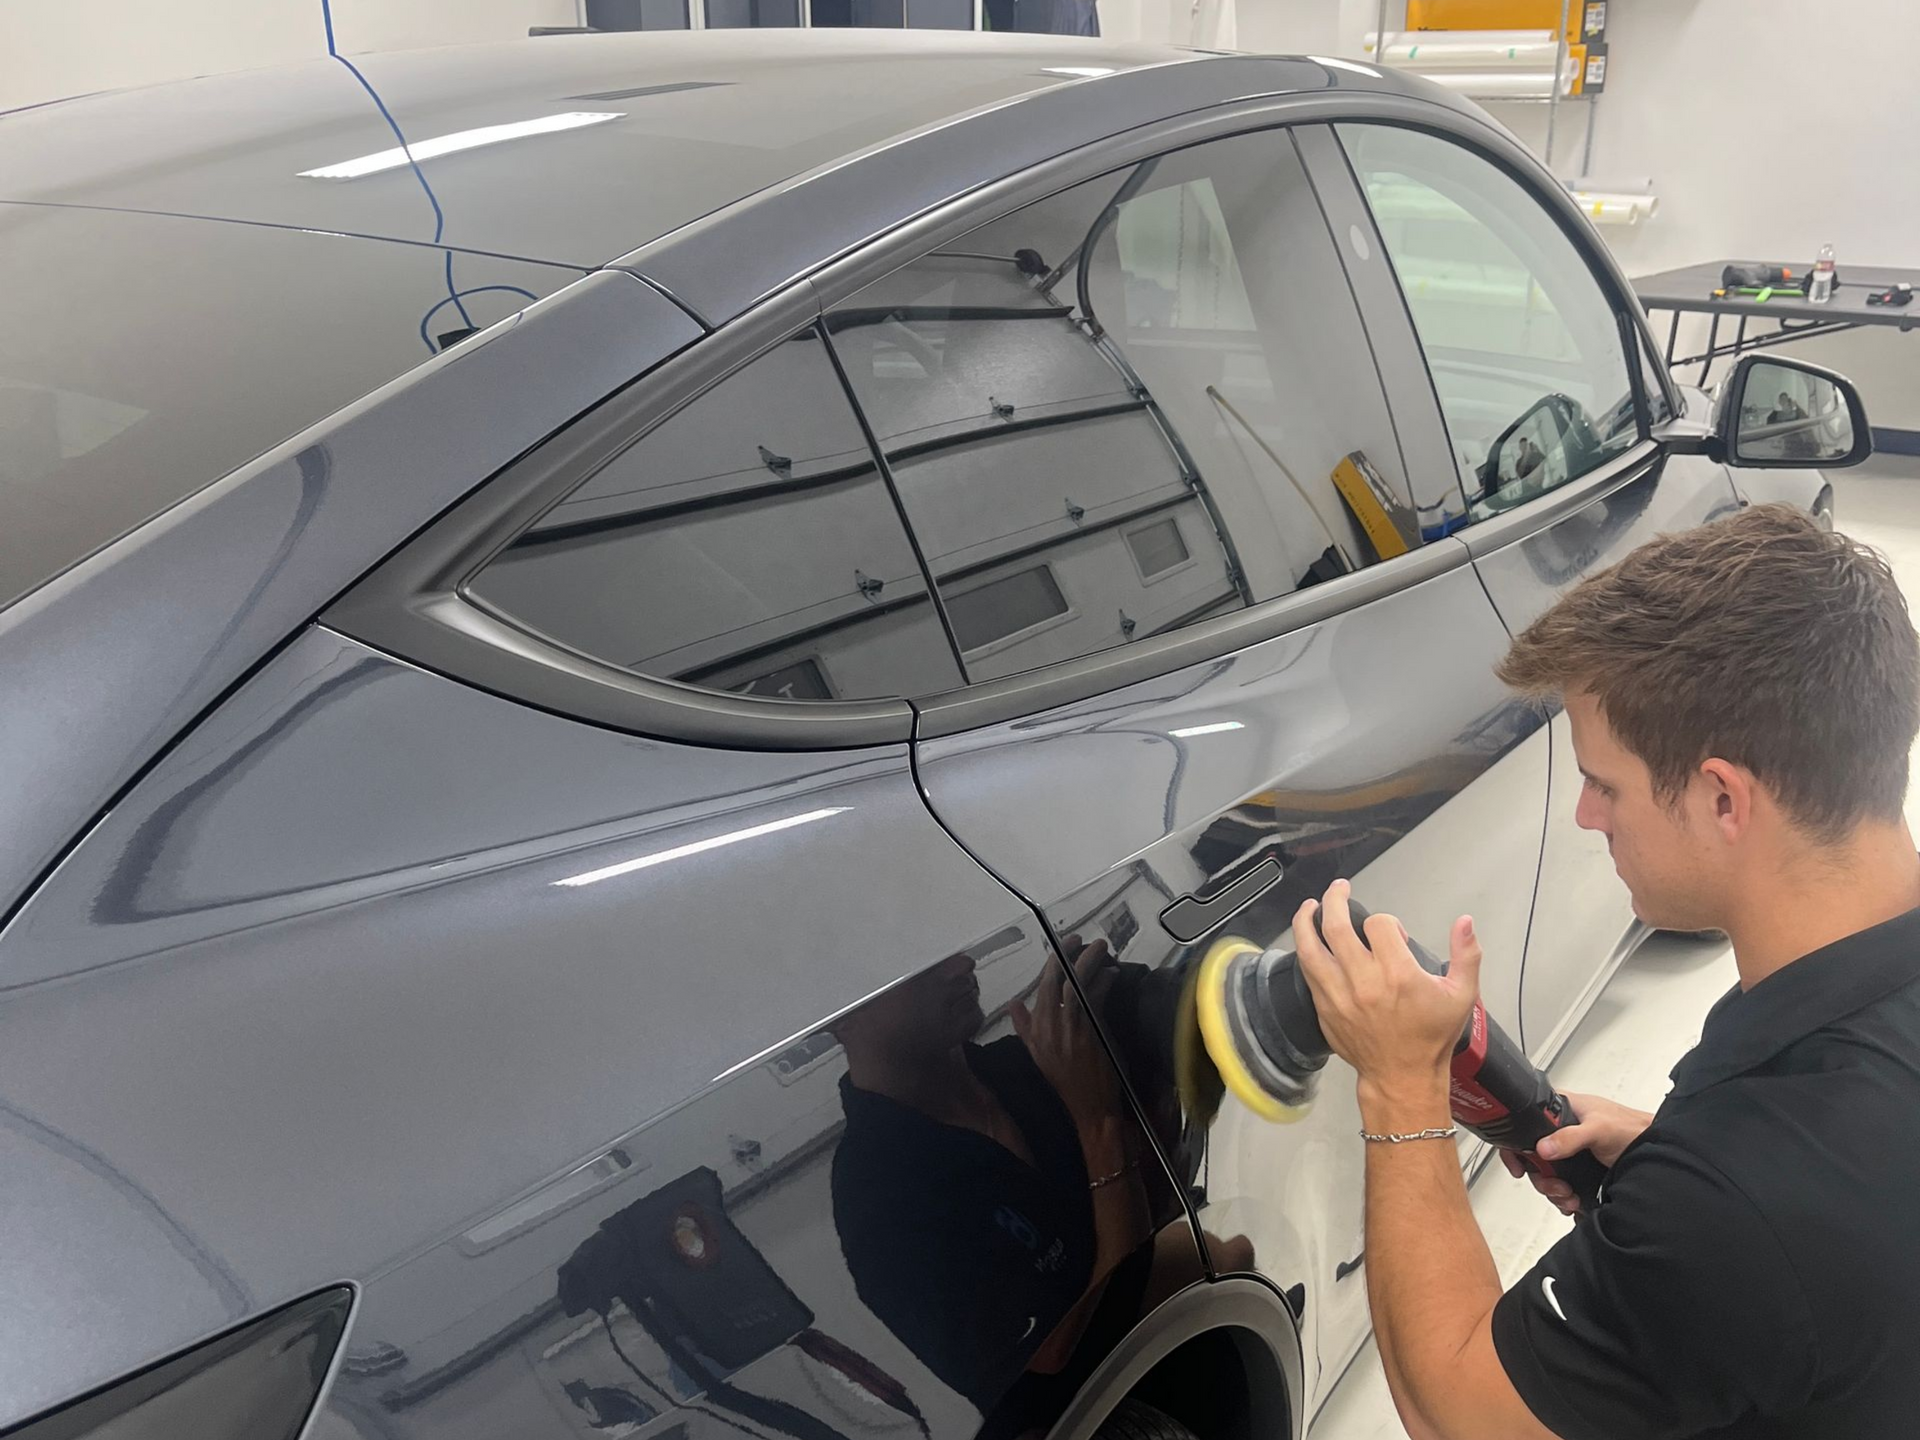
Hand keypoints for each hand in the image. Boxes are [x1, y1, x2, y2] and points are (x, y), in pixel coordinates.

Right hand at [1011, 937, 1121, 1132]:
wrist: (1090, 1107)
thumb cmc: (1068, 1081)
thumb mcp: (1038, 1054)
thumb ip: (1024, 1027)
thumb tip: (1012, 1002)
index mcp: (1034, 1031)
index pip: (1040, 987)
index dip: (1052, 964)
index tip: (1064, 948)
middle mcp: (1048, 1027)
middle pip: (1055, 980)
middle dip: (1068, 953)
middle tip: (1081, 939)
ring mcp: (1068, 1028)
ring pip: (1075, 983)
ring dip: (1089, 960)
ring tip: (1100, 947)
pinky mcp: (1090, 1031)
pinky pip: (1095, 996)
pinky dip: (1103, 981)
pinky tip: (1111, 974)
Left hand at [1292, 880, 1480, 1117]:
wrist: (1402, 1076)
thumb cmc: (1431, 1036)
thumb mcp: (1462, 996)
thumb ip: (1467, 955)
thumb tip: (1465, 922)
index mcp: (1398, 975)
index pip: (1379, 925)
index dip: (1387, 922)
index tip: (1392, 932)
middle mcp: (1363, 982)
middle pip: (1337, 926)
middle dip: (1335, 900)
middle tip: (1338, 889)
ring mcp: (1338, 995)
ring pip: (1310, 947)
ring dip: (1306, 921)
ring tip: (1309, 907)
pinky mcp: (1324, 1008)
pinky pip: (1307, 972)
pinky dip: (1305, 951)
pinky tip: (1308, 940)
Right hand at [1500, 1091, 1652, 1213]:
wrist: (1655, 1149)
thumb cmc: (1630, 1129)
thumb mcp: (1598, 1129)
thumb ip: (1570, 1136)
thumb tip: (1543, 1147)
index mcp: (1560, 1110)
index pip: (1525, 1126)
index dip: (1515, 1147)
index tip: (1519, 1167)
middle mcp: (1561, 1131)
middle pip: (1534, 1158)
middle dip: (1542, 1178)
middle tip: (1557, 1187)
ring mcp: (1570, 1152)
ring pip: (1547, 1175)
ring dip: (1554, 1191)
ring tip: (1569, 1197)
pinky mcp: (1579, 1170)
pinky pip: (1562, 1185)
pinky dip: (1564, 1197)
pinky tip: (1574, 1201)